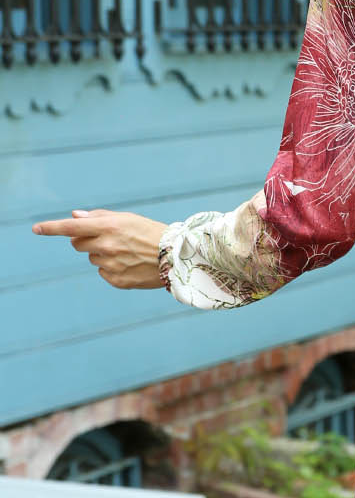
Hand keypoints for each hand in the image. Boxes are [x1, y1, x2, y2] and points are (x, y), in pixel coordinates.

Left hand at [32, 209, 169, 289]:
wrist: (176, 257)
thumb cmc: (150, 232)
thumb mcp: (127, 218)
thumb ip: (99, 217)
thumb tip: (75, 217)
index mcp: (108, 227)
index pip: (71, 228)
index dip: (51, 228)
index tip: (36, 229)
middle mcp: (106, 246)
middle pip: (78, 244)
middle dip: (86, 240)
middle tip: (108, 238)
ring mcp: (110, 265)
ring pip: (92, 259)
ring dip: (102, 254)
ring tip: (126, 252)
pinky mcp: (116, 280)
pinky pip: (102, 272)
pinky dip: (111, 268)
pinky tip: (129, 264)